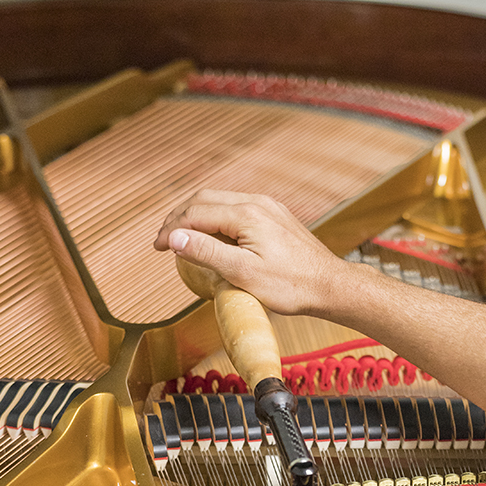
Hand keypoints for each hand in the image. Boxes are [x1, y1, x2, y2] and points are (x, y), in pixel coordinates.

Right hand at [154, 189, 347, 315]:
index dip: (171, 229)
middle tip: (163, 239)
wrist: (330, 286)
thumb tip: (175, 238)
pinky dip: (217, 218)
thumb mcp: (243, 274)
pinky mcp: (276, 217)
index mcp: (246, 214)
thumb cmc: (291, 286)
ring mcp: (269, 207)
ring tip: (183, 237)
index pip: (195, 213)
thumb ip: (207, 253)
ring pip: (221, 201)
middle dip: (179, 217)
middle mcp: (257, 203)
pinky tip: (214, 235)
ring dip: (197, 215)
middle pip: (205, 199)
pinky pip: (238, 209)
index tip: (156, 247)